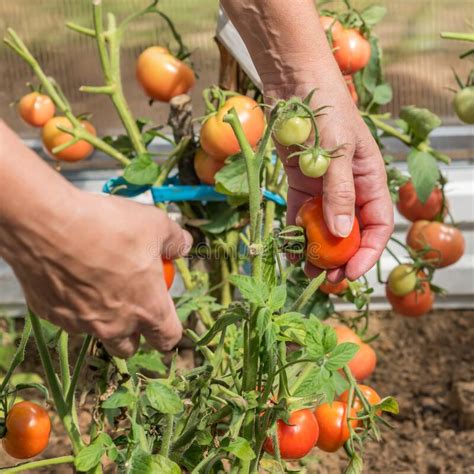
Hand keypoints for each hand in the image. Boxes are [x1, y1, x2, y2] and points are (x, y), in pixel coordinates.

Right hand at [0, 122, 191, 357]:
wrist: (50, 224)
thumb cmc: (109, 226)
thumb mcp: (156, 225)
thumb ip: (175, 241)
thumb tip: (183, 246)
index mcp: (147, 309)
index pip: (167, 338)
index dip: (169, 332)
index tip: (166, 321)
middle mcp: (115, 325)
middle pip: (129, 347)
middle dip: (134, 333)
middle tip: (131, 305)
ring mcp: (81, 323)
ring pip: (97, 333)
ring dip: (103, 320)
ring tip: (99, 287)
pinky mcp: (52, 314)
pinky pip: (68, 316)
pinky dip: (74, 304)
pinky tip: (72, 276)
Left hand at [268, 81, 393, 281]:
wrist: (294, 84)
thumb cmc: (326, 112)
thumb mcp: (338, 154)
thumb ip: (340, 194)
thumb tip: (343, 234)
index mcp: (370, 180)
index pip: (378, 225)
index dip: (368, 252)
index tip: (351, 272)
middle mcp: (349, 187)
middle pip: (350, 232)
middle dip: (341, 257)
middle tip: (326, 278)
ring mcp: (323, 187)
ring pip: (324, 228)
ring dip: (316, 250)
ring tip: (305, 270)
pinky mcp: (300, 184)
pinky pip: (299, 215)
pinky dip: (295, 233)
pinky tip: (289, 249)